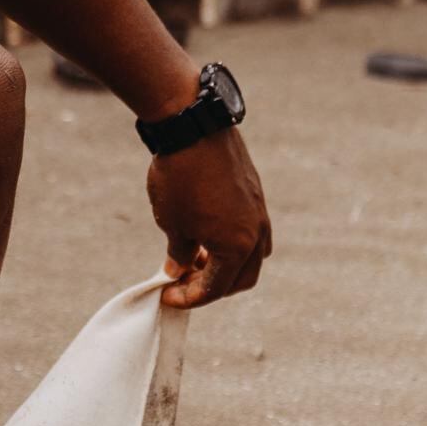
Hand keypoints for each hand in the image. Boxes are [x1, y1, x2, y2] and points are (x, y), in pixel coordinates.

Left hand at [148, 129, 270, 307]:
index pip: (215, 289)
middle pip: (241, 278)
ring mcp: (260, 213)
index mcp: (237, 248)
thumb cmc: (179, 179)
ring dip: (227, 265)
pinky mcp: (255, 194)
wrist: (193, 127)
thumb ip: (179, 252)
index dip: (189, 298)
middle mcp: (256, 233)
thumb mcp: (172, 222)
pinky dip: (233, 242)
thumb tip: (178, 268)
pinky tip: (207, 233)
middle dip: (213, 288)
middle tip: (184, 283)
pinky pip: (252, 231)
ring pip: (252, 255)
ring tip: (196, 259)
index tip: (166, 295)